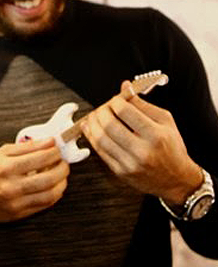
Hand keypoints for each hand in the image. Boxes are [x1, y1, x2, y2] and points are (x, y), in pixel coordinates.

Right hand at [0, 138, 68, 230]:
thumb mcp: (1, 153)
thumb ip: (26, 146)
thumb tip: (49, 142)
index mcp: (6, 167)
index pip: (40, 158)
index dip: (55, 152)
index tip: (58, 149)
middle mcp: (11, 185)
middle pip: (49, 177)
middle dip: (62, 168)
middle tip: (63, 162)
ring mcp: (16, 202)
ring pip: (50, 193)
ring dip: (62, 183)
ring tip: (61, 175)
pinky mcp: (19, 213)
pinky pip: (44, 205)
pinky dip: (54, 195)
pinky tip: (54, 187)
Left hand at [81, 81, 201, 204]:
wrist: (176, 179)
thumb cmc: (171, 148)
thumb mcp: (165, 121)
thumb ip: (143, 104)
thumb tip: (126, 86)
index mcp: (156, 135)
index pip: (125, 111)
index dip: (115, 101)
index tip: (115, 99)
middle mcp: (142, 151)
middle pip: (109, 125)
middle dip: (101, 111)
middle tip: (103, 107)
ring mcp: (129, 163)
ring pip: (100, 139)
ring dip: (92, 124)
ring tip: (94, 116)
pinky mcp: (120, 172)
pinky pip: (100, 152)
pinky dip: (92, 137)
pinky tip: (91, 129)